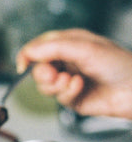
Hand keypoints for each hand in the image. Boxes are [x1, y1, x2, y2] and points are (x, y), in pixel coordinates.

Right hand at [16, 29, 131, 119]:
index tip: (23, 65)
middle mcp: (65, 61)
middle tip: (54, 75)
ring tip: (71, 81)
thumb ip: (53, 48)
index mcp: (67, 43)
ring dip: (56, 85)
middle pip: (37, 69)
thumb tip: (28, 52)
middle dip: (43, 74)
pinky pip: (58, 97)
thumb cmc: (117, 63)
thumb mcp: (83, 48)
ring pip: (44, 86)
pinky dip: (67, 92)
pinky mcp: (71, 98)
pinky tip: (80, 87)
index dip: (27, 55)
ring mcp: (67, 80)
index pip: (38, 47)